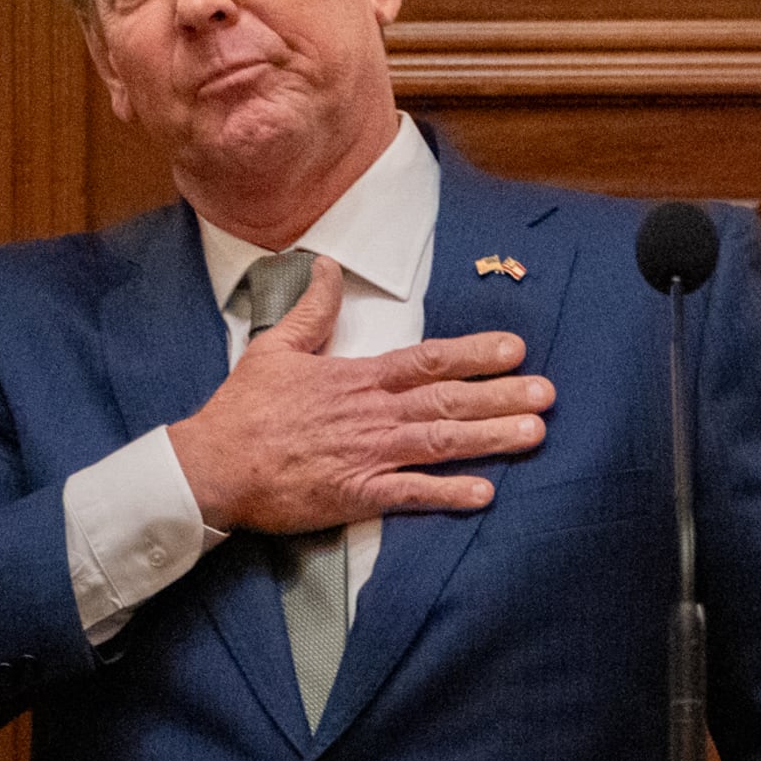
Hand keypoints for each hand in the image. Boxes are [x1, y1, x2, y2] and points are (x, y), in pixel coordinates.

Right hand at [165, 258, 554, 534]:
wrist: (212, 465)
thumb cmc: (243, 411)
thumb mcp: (276, 347)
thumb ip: (312, 309)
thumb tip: (328, 266)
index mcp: (357, 378)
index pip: (427, 360)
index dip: (474, 353)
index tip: (514, 348)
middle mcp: (372, 414)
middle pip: (447, 400)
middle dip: (501, 395)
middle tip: (548, 393)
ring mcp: (367, 455)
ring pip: (440, 442)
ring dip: (490, 437)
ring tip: (535, 434)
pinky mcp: (355, 494)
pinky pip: (411, 495)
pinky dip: (448, 494)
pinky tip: (484, 493)